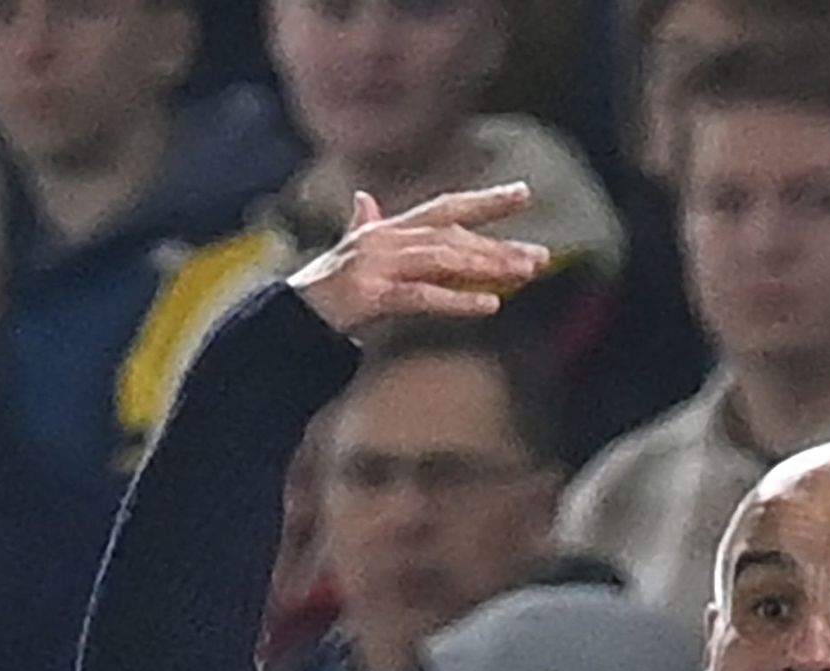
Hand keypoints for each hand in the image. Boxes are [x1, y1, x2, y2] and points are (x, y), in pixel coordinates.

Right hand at [290, 185, 550, 337]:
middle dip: (498, 242)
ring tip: (524, 275)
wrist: (288, 317)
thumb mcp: (350, 253)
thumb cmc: (324, 289)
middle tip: (541, 256)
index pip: (444, 207)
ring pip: (443, 259)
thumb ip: (362, 224)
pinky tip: (489, 306)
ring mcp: (379, 265)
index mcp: (388, 228)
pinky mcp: (373, 295)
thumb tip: (362, 198)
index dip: (484, 200)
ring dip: (487, 267)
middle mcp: (386, 238)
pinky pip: (423, 296)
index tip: (524, 193)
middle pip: (452, 232)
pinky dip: (457, 300)